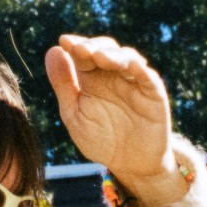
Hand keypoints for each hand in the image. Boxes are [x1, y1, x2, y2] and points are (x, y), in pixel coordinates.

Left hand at [45, 33, 185, 206]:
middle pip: (105, 49)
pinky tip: (132, 65)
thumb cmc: (101, 140)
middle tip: (80, 49)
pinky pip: (149, 78)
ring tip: (99, 57)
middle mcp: (113, 75)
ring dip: (113, 55)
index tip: (64, 41)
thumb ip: (63, 85)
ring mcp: (134, 82)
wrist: (129, 165)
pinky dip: (141, 70)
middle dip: (93, 46)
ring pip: (127, 58)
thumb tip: (53, 51)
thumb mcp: (74, 114)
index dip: (75, 45)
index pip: (82, 54)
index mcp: (91, 79)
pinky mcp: (153, 94)